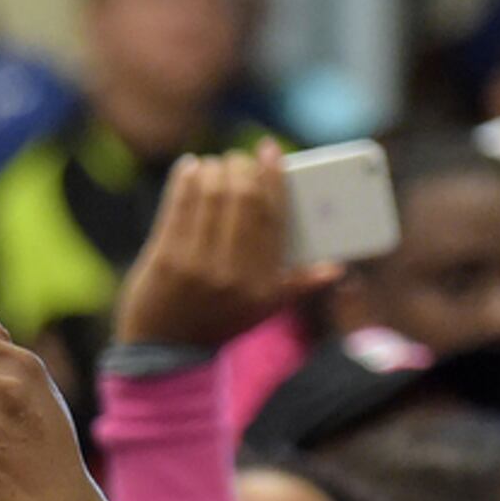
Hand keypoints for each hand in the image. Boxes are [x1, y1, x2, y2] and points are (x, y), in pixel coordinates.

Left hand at [111, 149, 345, 351]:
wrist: (163, 350)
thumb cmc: (218, 322)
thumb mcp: (263, 311)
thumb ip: (298, 286)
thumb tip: (336, 268)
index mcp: (264, 282)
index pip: (273, 214)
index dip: (273, 176)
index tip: (270, 150)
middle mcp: (232, 273)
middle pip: (243, 198)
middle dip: (241, 168)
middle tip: (238, 159)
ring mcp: (196, 265)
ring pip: (211, 196)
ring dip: (214, 170)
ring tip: (215, 165)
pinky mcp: (165, 258)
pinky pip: (179, 205)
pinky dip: (185, 179)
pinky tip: (191, 167)